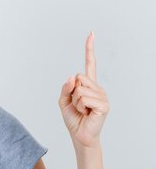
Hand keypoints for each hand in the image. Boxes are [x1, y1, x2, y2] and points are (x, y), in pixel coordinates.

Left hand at [58, 31, 109, 147]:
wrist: (79, 135)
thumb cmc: (73, 118)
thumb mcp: (63, 100)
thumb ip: (65, 87)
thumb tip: (73, 77)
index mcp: (88, 85)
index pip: (90, 64)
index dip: (89, 49)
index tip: (91, 34)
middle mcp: (97, 88)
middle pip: (78, 77)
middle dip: (72, 92)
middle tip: (78, 105)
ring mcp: (102, 95)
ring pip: (80, 89)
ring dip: (76, 101)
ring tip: (83, 110)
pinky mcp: (104, 104)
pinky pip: (84, 98)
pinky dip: (80, 106)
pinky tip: (87, 113)